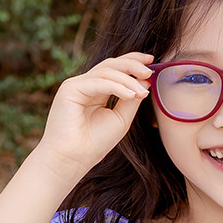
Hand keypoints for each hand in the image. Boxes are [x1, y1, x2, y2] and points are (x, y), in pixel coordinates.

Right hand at [37, 52, 153, 178]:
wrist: (72, 160)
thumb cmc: (94, 144)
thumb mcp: (120, 119)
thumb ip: (131, 99)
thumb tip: (146, 81)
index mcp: (95, 91)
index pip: (115, 70)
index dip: (133, 62)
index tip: (152, 62)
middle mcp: (85, 85)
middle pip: (110, 65)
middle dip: (132, 64)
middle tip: (150, 69)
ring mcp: (75, 85)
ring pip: (106, 72)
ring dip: (128, 80)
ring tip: (142, 92)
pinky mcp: (70, 89)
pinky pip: (98, 82)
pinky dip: (117, 87)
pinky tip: (131, 95)